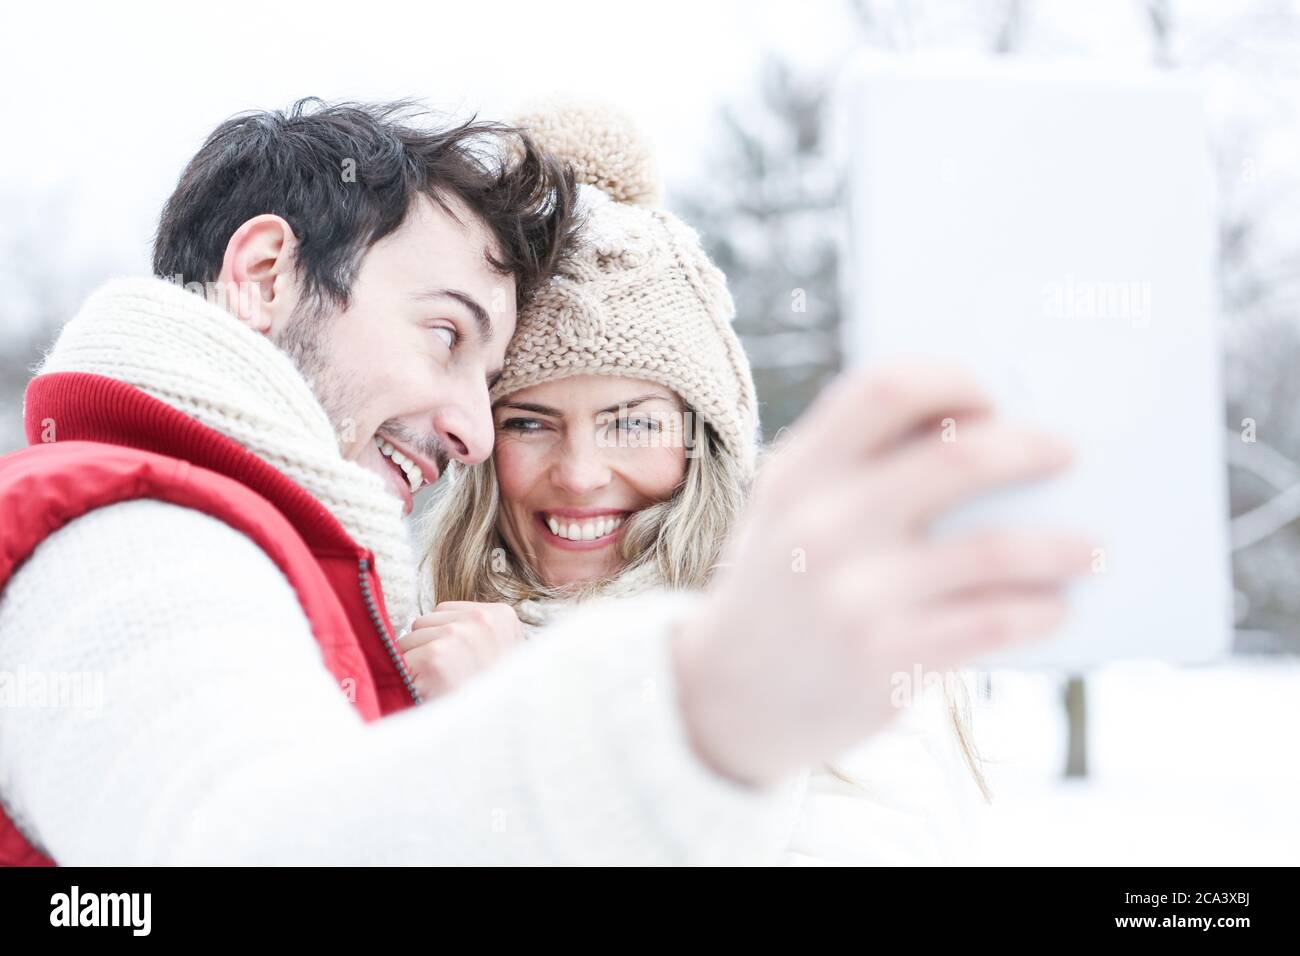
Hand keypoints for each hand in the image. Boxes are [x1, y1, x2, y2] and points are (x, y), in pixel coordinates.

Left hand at [399, 601, 525, 699]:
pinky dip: (405, 680)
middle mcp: (481, 621)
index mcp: (501, 616)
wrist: (489, 741)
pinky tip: (428, 695)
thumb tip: (434, 623)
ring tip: (441, 688)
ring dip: (416, 664)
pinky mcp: (434, 657)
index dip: (444, 640)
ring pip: (408, 639)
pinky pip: (399, 659)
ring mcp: (457, 636)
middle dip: (428, 649)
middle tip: (449, 680)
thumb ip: (475, 633)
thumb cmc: (491, 703)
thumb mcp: (499, 655)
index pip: (446, 611)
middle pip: (424, 621)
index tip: (460, 665)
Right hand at [672, 363, 1096, 786]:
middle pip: (958, 457)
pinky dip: (1038, 610)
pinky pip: (992, 622)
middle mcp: (822, 526)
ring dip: (1059, 546)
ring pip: (993, 549)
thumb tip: (978, 428)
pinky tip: (1055, 608)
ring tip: (1090, 549)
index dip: (953, 382)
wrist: (722, 699)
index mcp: (799, 473)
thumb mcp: (786, 512)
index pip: (886, 389)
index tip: (990, 400)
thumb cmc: (778, 588)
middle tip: (1066, 455)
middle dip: (1030, 449)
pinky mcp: (885, 658)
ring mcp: (854, 595)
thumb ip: (852, 465)